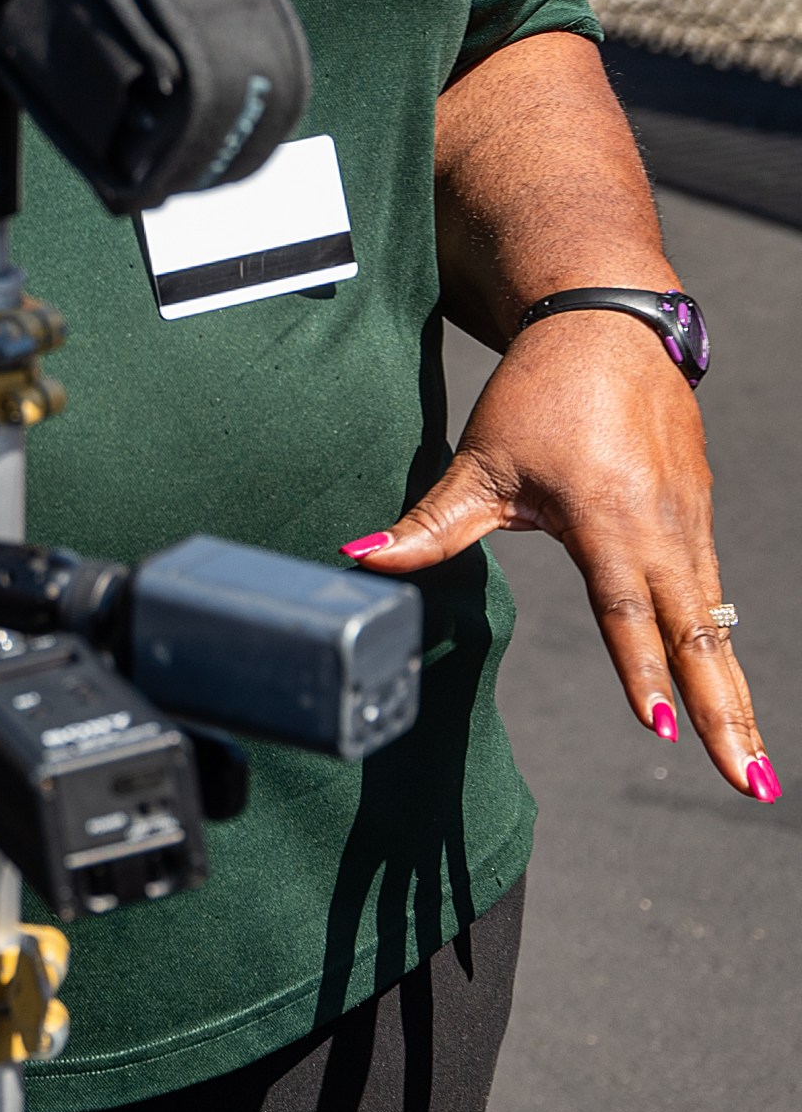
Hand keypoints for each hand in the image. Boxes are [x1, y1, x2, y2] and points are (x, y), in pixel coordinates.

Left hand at [350, 307, 770, 799]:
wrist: (608, 328)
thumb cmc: (538, 395)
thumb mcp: (478, 462)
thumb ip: (429, 526)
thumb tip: (359, 560)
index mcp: (606, 519)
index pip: (625, 612)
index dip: (642, 671)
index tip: (663, 727)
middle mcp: (661, 530)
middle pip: (697, 639)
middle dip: (725, 715)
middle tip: (749, 783)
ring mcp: (689, 527)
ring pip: (717, 629)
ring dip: (736, 700)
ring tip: (753, 773)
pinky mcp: (699, 521)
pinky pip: (715, 601)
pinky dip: (727, 656)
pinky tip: (737, 710)